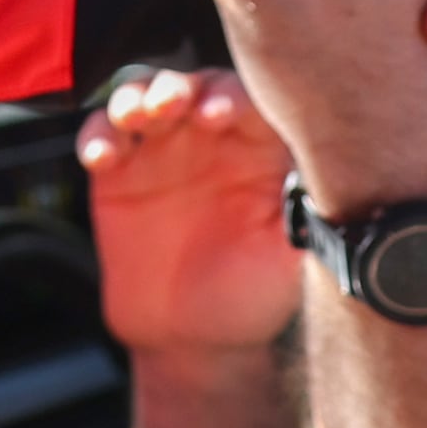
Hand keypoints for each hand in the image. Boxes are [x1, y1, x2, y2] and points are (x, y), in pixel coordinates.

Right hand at [82, 65, 303, 360]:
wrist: (194, 341)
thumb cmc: (251, 297)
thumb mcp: (289, 260)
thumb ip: (306, 216)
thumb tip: (328, 178)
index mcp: (258, 151)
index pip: (249, 103)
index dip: (234, 98)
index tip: (220, 113)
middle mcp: (211, 140)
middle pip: (193, 86)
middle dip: (179, 86)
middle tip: (171, 105)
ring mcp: (161, 151)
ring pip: (144, 95)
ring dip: (136, 96)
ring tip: (136, 117)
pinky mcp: (117, 174)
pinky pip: (102, 136)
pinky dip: (98, 134)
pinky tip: (102, 155)